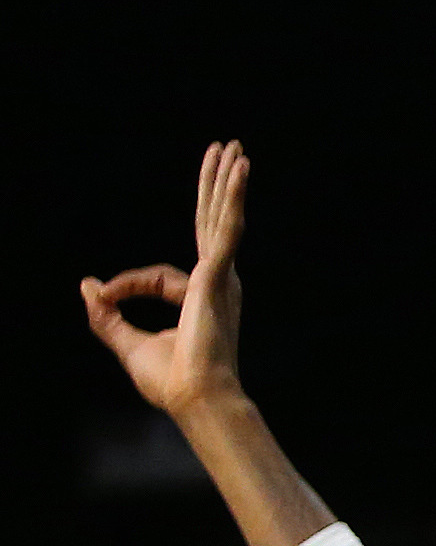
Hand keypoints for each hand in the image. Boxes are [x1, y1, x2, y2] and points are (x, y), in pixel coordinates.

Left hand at [77, 141, 252, 417]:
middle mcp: (218, 284)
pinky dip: (233, 199)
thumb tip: (85, 285)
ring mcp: (221, 278)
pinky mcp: (218, 275)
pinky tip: (239, 171)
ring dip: (225, 181)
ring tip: (233, 148)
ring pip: (221, 219)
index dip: (123, 287)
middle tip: (222, 151)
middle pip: (210, 224)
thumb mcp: (125, 342)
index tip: (103, 298)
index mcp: (199, 301)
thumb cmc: (170, 380)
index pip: (156, 277)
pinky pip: (226, 229)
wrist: (193, 397)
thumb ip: (104, 314)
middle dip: (213, 188)